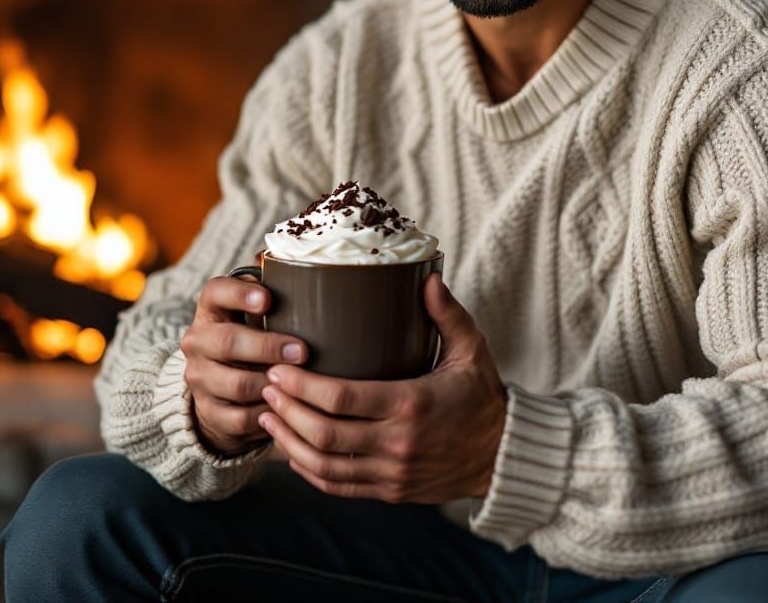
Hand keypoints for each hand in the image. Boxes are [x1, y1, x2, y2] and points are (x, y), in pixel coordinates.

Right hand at [181, 275, 308, 455]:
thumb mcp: (258, 310)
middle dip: (268, 347)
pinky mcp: (208, 412)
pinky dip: (268, 413)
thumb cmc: (252, 334)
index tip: (268, 300)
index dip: (240, 294)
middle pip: (228, 342)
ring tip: (301, 382)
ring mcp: (199, 378)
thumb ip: (275, 284)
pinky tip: (288, 406)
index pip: (216, 291)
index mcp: (211, 308)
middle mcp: (198, 340)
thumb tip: (300, 259)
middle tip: (303, 351)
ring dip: (272, 384)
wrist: (221, 387)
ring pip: (236, 384)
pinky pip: (240, 417)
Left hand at [258, 273, 506, 502]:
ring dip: (289, 442)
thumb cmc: (482, 395)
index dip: (303, 387)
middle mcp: (398, 443)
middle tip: (265, 386)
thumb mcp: (472, 349)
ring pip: (323, 465)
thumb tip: (428, 277)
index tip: (279, 369)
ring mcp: (392, 473)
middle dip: (287, 410)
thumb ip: (448, 314)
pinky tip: (292, 450)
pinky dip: (308, 470)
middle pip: (324, 433)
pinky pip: (338, 486)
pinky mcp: (389, 492)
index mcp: (412, 404)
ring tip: (268, 416)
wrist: (502, 454)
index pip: (343, 399)